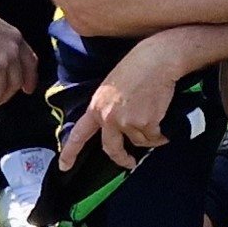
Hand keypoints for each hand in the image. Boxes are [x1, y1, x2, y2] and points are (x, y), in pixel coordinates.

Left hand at [61, 56, 176, 171]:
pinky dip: (161, 134)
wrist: (158, 59)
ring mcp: (127, 122)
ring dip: (149, 136)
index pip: (78, 135)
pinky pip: (155, 138)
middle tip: (129, 163)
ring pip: (139, 141)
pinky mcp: (146, 123)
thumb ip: (109, 107)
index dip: (70, 153)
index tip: (64, 167)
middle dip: (122, 159)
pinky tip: (163, 120)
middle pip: (112, 149)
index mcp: (96, 107)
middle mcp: (108, 118)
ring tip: (156, 118)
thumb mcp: (112, 87)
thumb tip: (119, 125)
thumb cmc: (138, 67)